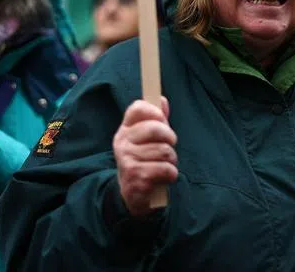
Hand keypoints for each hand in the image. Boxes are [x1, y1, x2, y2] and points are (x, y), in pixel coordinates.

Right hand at [113, 97, 177, 217]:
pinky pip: (166, 169)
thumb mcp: (148, 139)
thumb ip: (157, 120)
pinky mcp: (136, 178)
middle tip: (169, 146)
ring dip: (172, 161)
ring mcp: (127, 160)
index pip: (138, 108)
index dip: (155, 112)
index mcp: (125, 129)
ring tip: (164, 165)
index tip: (163, 121)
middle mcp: (122, 143)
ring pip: (165, 151)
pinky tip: (162, 178)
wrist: (132, 195)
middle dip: (170, 138)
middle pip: (155, 128)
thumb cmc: (144, 161)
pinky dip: (171, 174)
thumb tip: (162, 100)